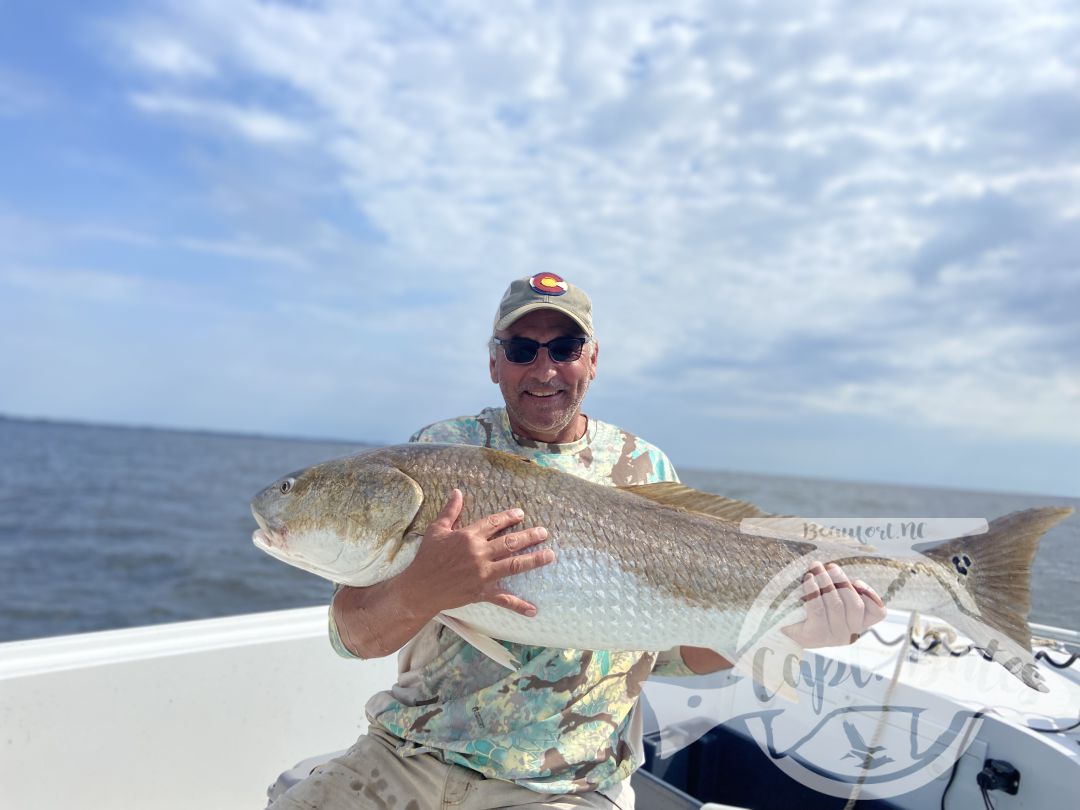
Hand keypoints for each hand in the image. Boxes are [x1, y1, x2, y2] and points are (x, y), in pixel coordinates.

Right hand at [401, 488, 554, 617]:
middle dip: (530, 536)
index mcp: (468, 536)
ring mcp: (482, 574)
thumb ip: (450, 511)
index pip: (494, 523)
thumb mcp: (437, 530)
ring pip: (514, 565)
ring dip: (534, 560)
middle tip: (544, 532)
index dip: (509, 517)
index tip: (521, 514)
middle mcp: (479, 553)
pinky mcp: (481, 592)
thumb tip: (457, 492)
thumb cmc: (426, 558)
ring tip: (550, 555)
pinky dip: (518, 605)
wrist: (419, 588)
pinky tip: (533, 609)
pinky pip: (503, 599)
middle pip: (511, 542)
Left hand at [781, 561, 885, 647]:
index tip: (856, 581)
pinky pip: (818, 609)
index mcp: (857, 623)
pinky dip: (813, 591)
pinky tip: (808, 579)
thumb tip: (835, 568)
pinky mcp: (816, 635)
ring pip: (836, 605)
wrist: (784, 630)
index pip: (877, 613)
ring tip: (816, 567)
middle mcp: (849, 632)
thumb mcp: (830, 598)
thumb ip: (839, 588)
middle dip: (842, 581)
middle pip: (854, 604)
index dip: (871, 596)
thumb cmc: (810, 609)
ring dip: (826, 582)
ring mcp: (834, 636)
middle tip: (830, 567)